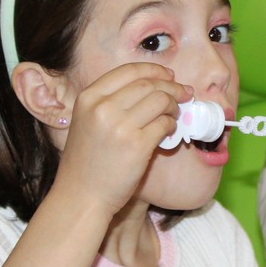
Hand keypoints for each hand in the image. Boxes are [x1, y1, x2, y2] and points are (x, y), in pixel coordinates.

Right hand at [54, 62, 191, 214]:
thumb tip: (153, 85)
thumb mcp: (87, 121)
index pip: (129, 70)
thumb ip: (110, 102)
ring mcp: (119, 126)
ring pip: (160, 100)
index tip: (169, 76)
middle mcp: (102, 107)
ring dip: (174, 105)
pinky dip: (171, 125)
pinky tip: (169, 131)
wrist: (81, 196)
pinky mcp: (137, 145)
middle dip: (171, 86)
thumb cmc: (87, 161)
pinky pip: (164, 124)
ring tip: (175, 114)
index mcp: (88, 97)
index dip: (154, 70)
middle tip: (184, 93)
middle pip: (148, 83)